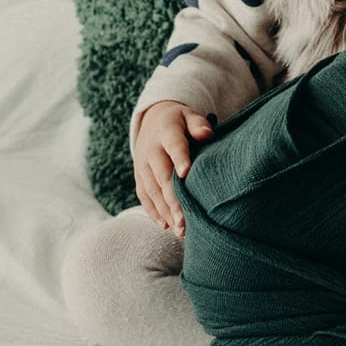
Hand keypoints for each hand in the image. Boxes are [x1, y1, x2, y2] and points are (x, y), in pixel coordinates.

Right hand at [133, 100, 214, 234]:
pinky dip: (153, 211)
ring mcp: (142, 165)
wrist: (152, 120)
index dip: (180, 159)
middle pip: (162, 176)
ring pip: (152, 190)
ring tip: (180, 229)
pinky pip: (144, 195)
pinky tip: (165, 225)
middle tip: (185, 220)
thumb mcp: (189, 115)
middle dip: (173, 199)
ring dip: (165, 211)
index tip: (186, 173)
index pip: (174, 145)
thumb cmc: (179, 121)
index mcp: (166, 132)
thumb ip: (198, 124)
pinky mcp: (139, 176)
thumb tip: (207, 134)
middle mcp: (151, 151)